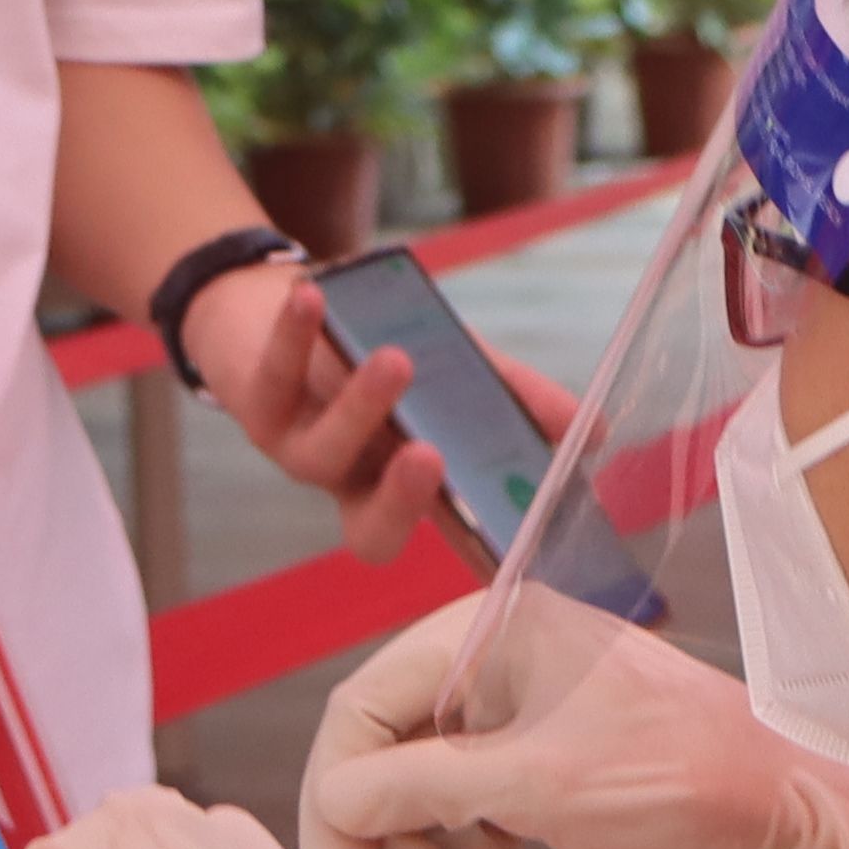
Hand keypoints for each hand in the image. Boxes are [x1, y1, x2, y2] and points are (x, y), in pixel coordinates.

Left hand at [188, 257, 570, 576]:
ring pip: (325, 454)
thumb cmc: (376, 346)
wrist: (273, 306)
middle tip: (435, 459)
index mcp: (401, 487)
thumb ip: (516, 399)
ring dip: (363, 406)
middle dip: (403, 500)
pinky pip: (274, 374)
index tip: (510, 543)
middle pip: (370, 528)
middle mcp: (350, 484)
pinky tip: (314, 300)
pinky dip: (296, 334)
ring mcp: (298, 450)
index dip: (468, 549)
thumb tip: (593, 435)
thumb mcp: (455, 369)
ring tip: (398, 359)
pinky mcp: (254, 401)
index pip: (439, 538)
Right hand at [299, 599, 848, 848]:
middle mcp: (495, 659)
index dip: (339, 803)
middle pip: (397, 760)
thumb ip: (420, 789)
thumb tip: (334, 799)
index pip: (365, 709)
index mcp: (486, 631)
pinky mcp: (551, 754)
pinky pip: (485, 809)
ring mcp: (524, 708)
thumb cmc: (670, 778)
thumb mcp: (533, 788)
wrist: (787, 811)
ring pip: (438, 796)